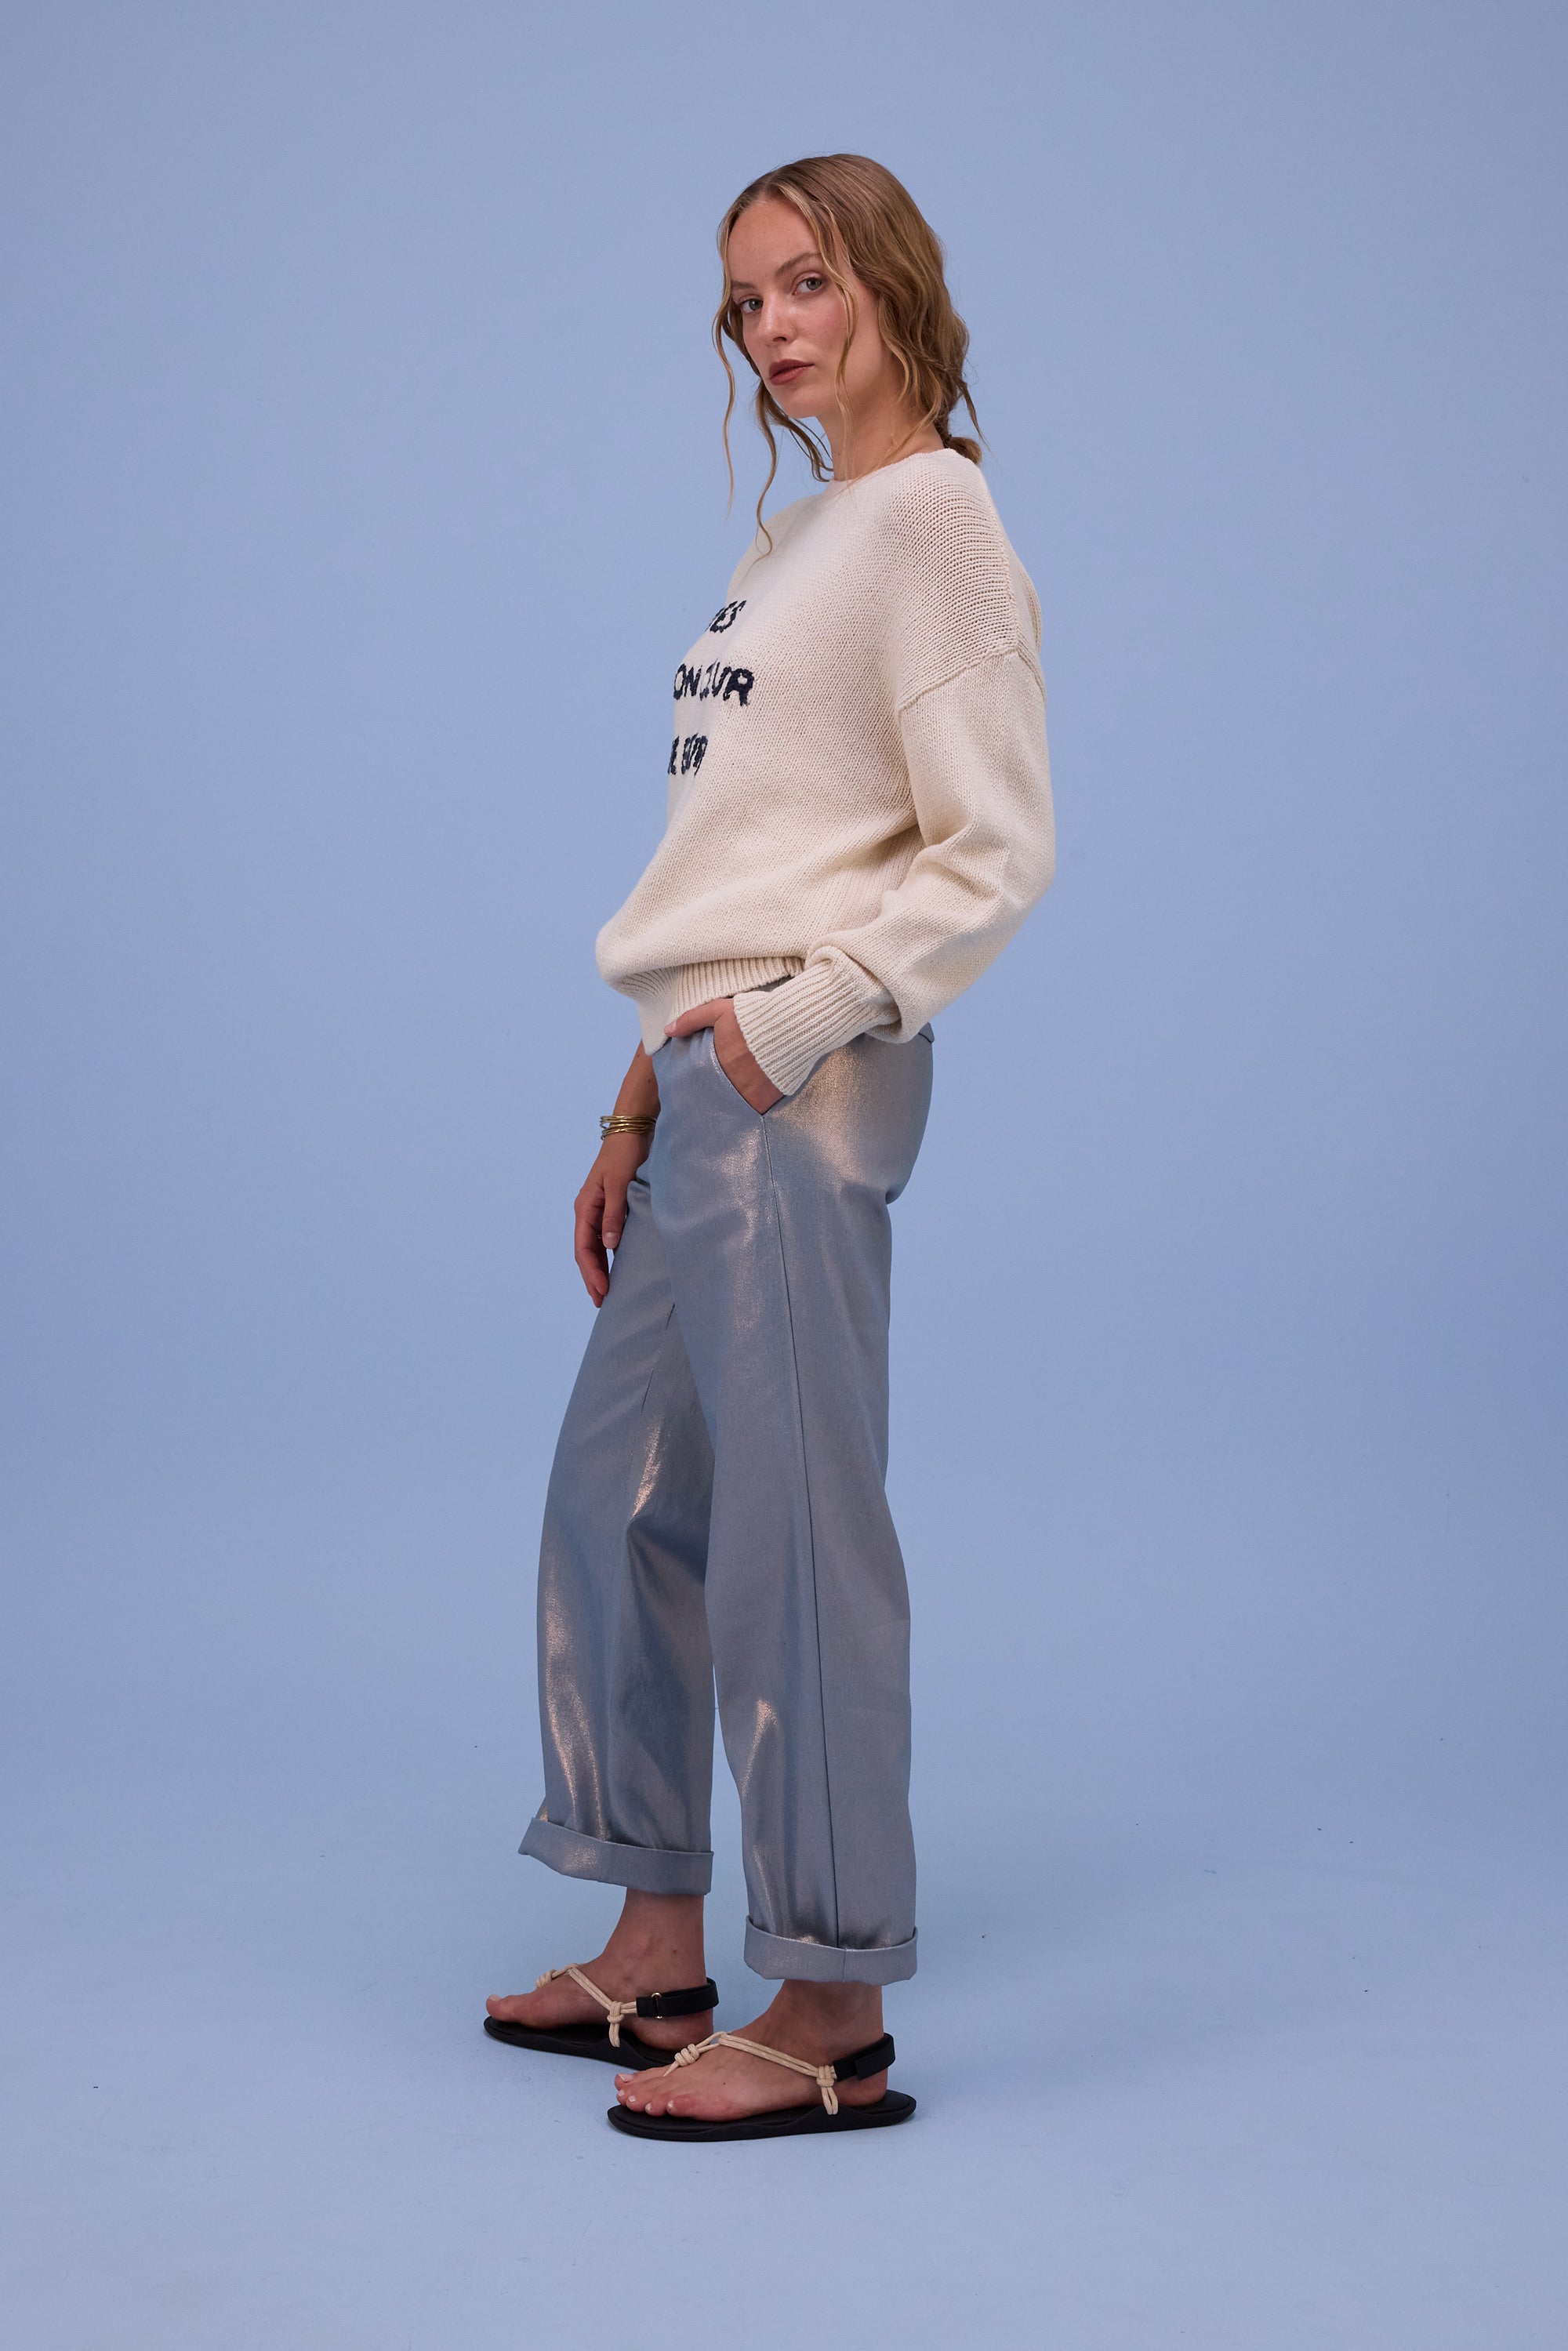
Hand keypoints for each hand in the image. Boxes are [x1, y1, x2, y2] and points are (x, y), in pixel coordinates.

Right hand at [574, 1130, 650, 1307]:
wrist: (631, 1130)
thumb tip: (609, 1246)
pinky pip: (605, 1237)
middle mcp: (588, 1211)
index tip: (602, 1291)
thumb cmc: (624, 1154)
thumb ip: (613, 1215)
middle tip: (601, 1301)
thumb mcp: (618, 1185)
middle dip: (592, 1277)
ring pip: (595, 1246)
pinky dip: (608, 1255)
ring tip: (606, 1291)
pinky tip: (616, 1266)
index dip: (591, 1272)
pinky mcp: (610, 1207)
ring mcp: (598, 1209)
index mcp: (585, 1207)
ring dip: (599, 1268)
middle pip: (586, 1252)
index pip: (584, 1248)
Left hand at [665, 998, 783, 1112]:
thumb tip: (667, 1030)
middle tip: (719, 1090)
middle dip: (716, 1092)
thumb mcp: (720, 1010)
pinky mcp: (768, 1099)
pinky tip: (753, 1094)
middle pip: (716, 1094)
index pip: (699, 1080)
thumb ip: (692, 1019)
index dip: (698, 1083)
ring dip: (733, 1099)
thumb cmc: (755, 1016)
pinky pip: (755, 1108)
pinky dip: (752, 1103)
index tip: (700, 1082)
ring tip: (735, 1093)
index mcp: (716, 1062)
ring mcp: (750, 1094)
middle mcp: (731, 1082)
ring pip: (734, 1103)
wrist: (793, 1025)